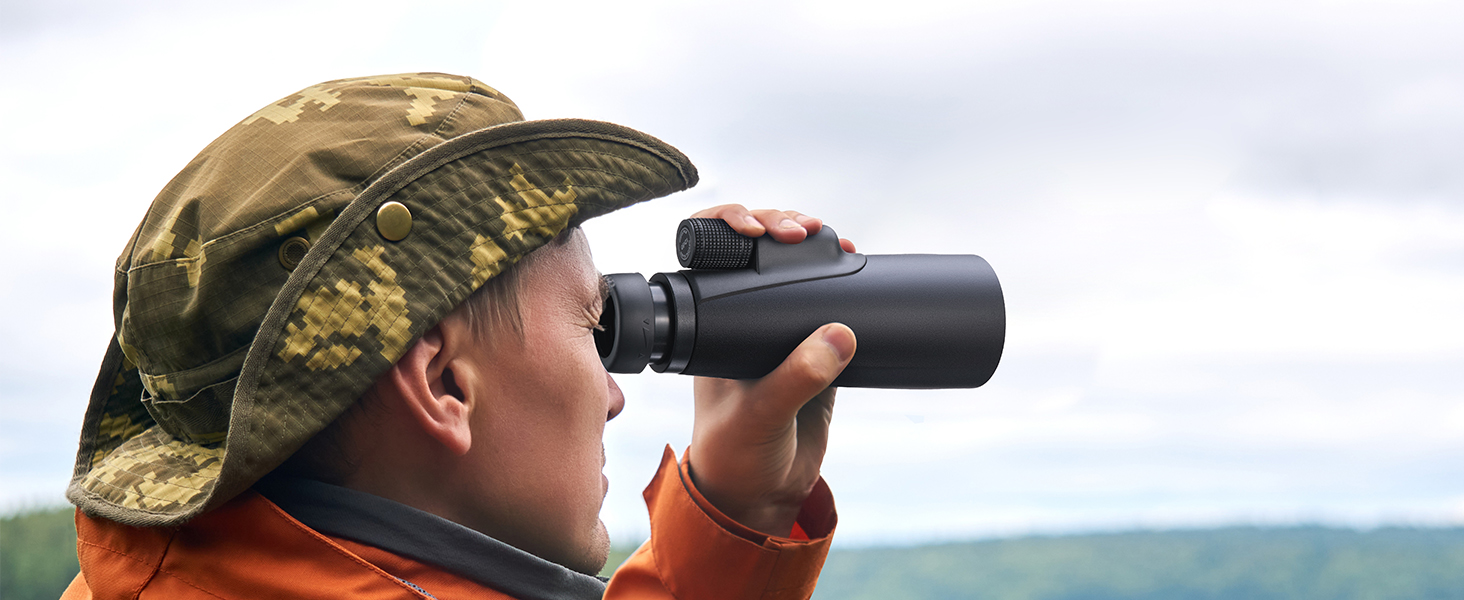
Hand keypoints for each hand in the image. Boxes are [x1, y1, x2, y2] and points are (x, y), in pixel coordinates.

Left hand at [686, 205, 857, 536]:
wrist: (761, 494)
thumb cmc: (734, 454)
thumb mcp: (759, 415)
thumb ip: (797, 378)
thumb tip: (840, 335)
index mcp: (712, 325)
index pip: (713, 258)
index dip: (731, 228)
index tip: (758, 229)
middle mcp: (742, 320)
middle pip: (758, 253)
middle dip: (780, 226)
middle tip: (805, 230)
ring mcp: (781, 334)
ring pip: (797, 273)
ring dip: (816, 249)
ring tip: (839, 242)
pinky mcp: (817, 353)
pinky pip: (834, 307)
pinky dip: (848, 283)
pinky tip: (859, 264)